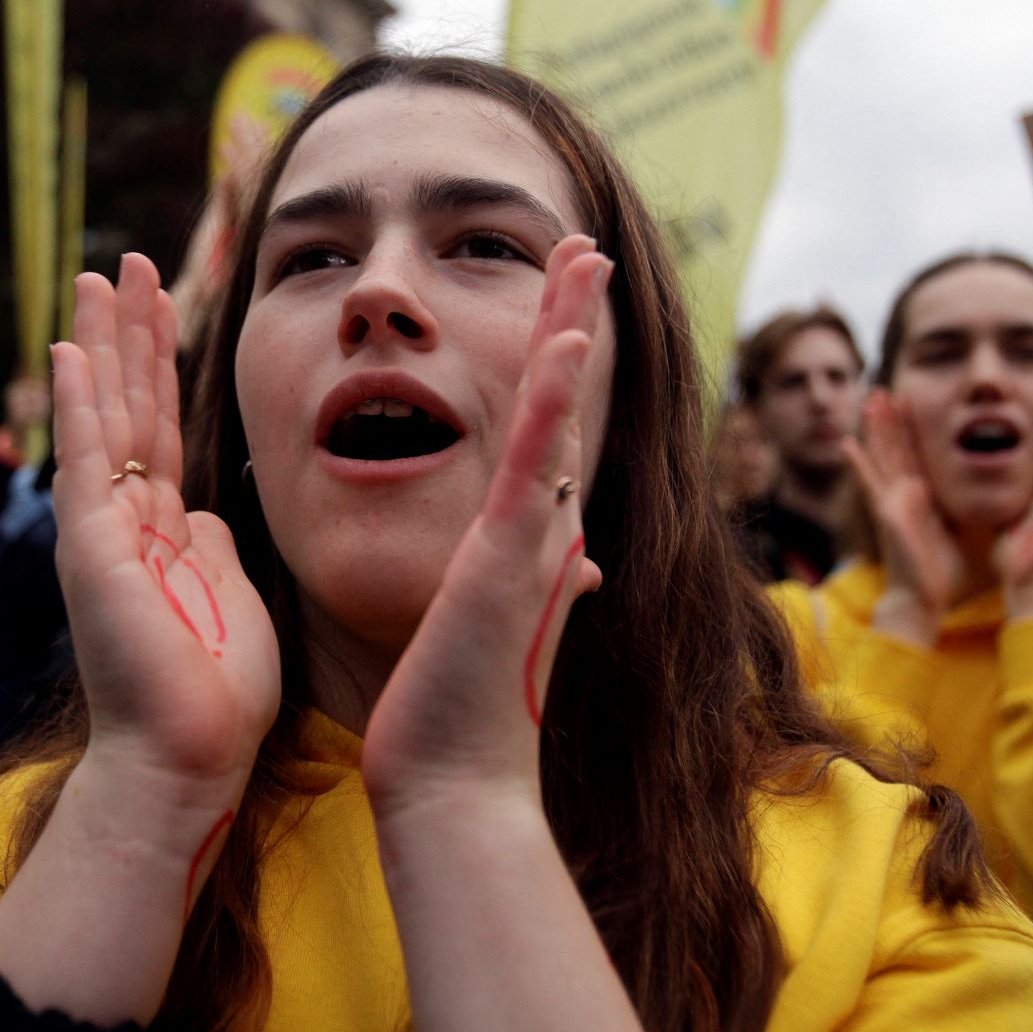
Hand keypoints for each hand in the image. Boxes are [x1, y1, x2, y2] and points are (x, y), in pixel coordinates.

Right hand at [51, 254, 278, 796]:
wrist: (189, 757)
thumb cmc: (217, 693)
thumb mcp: (228, 594)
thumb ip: (210, 544)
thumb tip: (204, 512)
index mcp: (163, 529)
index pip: (162, 426)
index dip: (163, 361)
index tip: (164, 299)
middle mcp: (125, 521)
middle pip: (130, 404)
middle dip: (131, 330)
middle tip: (127, 262)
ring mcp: (103, 532)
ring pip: (105, 416)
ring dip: (104, 344)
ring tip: (99, 277)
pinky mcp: (92, 550)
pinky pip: (87, 460)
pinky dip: (81, 402)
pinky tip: (75, 348)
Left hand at [360, 236, 607, 810]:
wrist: (450, 785)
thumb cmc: (451, 714)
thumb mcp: (481, 629)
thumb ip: (523, 585)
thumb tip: (576, 565)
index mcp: (523, 541)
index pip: (543, 432)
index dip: (555, 361)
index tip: (560, 299)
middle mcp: (542, 532)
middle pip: (564, 403)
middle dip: (573, 320)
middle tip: (583, 246)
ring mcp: (531, 542)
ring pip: (560, 414)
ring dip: (571, 329)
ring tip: (583, 253)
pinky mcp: (508, 561)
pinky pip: (535, 463)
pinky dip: (553, 398)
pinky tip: (567, 335)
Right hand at [844, 389, 963, 641]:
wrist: (926, 600)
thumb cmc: (947, 575)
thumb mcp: (967, 531)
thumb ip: (976, 510)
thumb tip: (1005, 497)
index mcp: (922, 500)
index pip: (916, 456)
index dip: (911, 429)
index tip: (909, 403)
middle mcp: (903, 496)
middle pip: (895, 448)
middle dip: (890, 419)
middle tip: (884, 389)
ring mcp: (892, 503)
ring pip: (882, 456)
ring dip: (875, 428)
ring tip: (870, 399)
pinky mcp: (886, 514)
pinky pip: (869, 483)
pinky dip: (858, 464)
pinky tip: (847, 443)